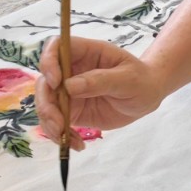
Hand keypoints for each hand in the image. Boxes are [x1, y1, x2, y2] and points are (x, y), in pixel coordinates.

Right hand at [35, 34, 168, 149]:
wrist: (145, 97)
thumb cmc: (140, 80)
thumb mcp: (127, 79)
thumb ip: (100, 80)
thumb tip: (69, 86)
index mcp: (86, 52)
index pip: (57, 46)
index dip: (49, 61)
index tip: (55, 82)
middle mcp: (72, 70)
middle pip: (45, 80)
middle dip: (45, 103)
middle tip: (58, 123)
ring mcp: (69, 91)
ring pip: (46, 103)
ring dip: (50, 123)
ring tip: (66, 138)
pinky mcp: (71, 110)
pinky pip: (56, 121)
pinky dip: (60, 135)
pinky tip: (76, 144)